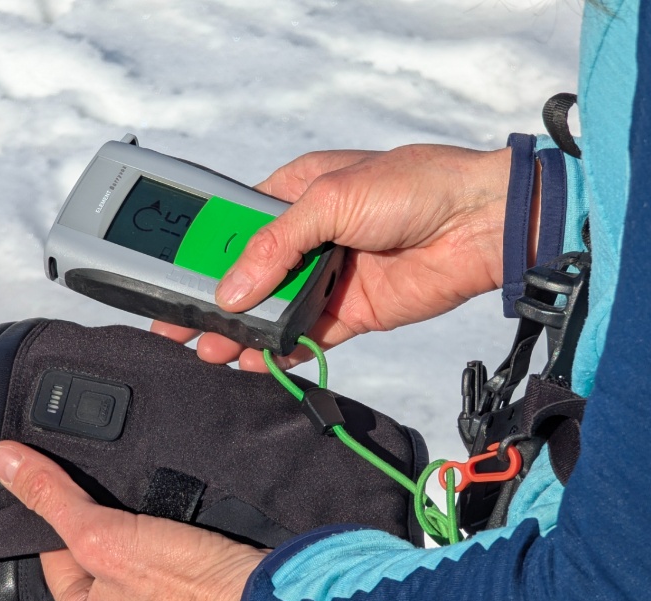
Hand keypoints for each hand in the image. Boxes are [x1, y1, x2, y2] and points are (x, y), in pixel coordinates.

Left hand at [0, 441, 261, 600]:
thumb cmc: (189, 585)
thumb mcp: (104, 533)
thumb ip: (53, 497)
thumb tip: (2, 461)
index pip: (58, 557)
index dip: (71, 517)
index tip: (91, 492)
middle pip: (102, 566)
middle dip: (116, 534)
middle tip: (138, 509)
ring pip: (143, 575)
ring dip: (152, 546)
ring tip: (170, 524)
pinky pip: (181, 585)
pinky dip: (186, 562)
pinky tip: (197, 544)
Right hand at [152, 145, 511, 369]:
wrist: (481, 225)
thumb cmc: (414, 187)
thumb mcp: (332, 199)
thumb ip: (276, 244)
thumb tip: (232, 290)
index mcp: (294, 194)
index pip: (233, 226)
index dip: (200, 254)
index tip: (169, 280)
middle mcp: (307, 237)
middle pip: (246, 274)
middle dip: (212, 301)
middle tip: (176, 328)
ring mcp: (327, 277)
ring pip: (270, 311)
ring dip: (239, 332)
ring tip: (207, 353)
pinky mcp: (351, 312)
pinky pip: (305, 336)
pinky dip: (279, 352)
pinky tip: (251, 363)